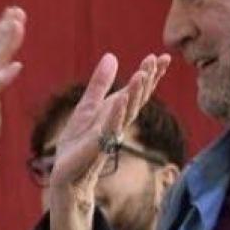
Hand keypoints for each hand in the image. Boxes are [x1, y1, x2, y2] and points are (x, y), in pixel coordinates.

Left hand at [46, 52, 169, 229]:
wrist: (67, 173)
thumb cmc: (79, 141)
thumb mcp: (88, 106)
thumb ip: (100, 84)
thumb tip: (112, 56)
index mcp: (117, 111)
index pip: (138, 90)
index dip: (151, 74)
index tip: (163, 57)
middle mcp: (118, 122)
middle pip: (137, 98)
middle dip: (147, 79)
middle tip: (156, 60)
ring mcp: (109, 134)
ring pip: (127, 112)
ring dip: (135, 93)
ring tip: (142, 74)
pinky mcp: (97, 146)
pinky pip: (109, 127)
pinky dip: (117, 113)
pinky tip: (122, 99)